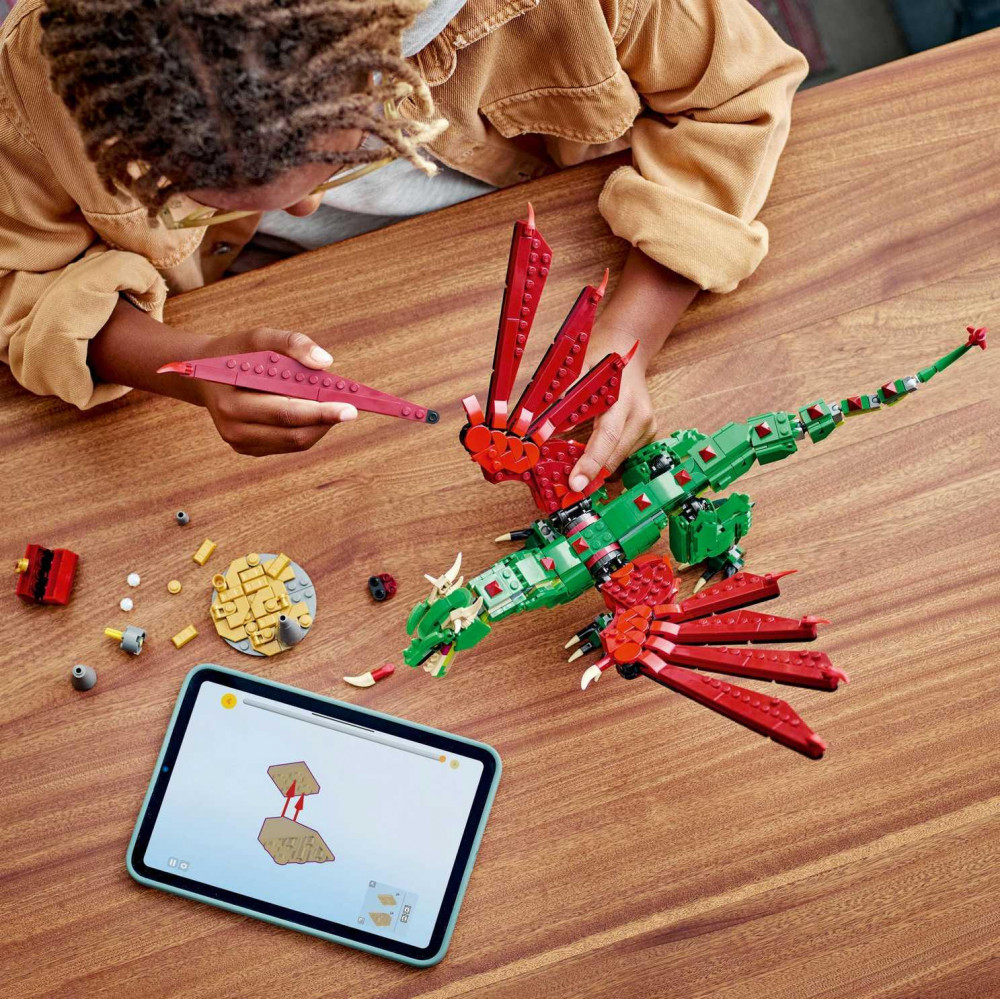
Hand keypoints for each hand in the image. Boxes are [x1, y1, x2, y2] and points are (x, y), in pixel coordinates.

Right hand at [194, 327, 356, 456]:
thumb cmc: (237, 352)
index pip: (285, 412)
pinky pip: (287, 444)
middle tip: (353, 408)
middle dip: (326, 421)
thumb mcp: (260, 337)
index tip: (351, 408)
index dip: (320, 412)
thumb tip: (325, 362)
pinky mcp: (248, 449)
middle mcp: (233, 429)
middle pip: (293, 434)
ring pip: (294, 443)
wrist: (203, 372)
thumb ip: (292, 343)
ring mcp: (240, 443)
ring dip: (320, 426)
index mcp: (232, 401)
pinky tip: (315, 413)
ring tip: (334, 405)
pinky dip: (307, 430)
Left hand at [568, 333, 656, 491]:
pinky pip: (623, 457)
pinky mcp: (648, 435)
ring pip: (619, 461)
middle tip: (568, 488)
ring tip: (575, 471)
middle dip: (590, 475)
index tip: (576, 483)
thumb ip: (565, 398)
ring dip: (597, 469)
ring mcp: (648, 428)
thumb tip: (545, 428)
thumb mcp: (579, 371)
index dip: (590, 463)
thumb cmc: (602, 359)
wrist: (628, 349)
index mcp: (625, 400)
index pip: (607, 437)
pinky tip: (590, 460)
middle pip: (615, 457)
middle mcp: (641, 417)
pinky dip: (605, 461)